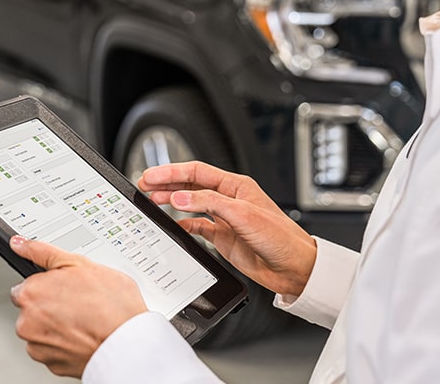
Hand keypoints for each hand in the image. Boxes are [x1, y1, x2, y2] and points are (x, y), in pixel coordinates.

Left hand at [8, 236, 147, 377]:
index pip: (27, 286)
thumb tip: (20, 244)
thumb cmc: (110, 305)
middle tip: (79, 302)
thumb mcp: (80, 264)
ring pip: (42, 330)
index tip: (65, 288)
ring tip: (84, 320)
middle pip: (33, 309)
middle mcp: (27, 321)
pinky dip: (64, 343)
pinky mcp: (50, 363)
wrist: (126, 342)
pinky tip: (83, 335)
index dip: (48, 285)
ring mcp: (37, 345)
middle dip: (51, 305)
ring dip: (57, 326)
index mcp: (31, 293)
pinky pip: (52, 349)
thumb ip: (43, 253)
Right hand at [138, 161, 316, 296]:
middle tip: (144, 185)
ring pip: (191, 205)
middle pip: (191, 186)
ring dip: (172, 202)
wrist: (295, 268)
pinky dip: (184, 226)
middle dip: (167, 184)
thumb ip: (209, 203)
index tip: (152, 175)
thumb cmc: (281, 238)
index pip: (197, 172)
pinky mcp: (224, 238)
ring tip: (152, 201)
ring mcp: (226, 219)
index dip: (172, 172)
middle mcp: (229, 200)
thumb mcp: (243, 215)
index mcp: (236, 186)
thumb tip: (180, 196)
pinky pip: (198, 227)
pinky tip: (173, 226)